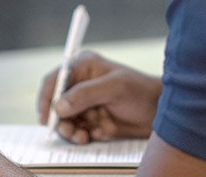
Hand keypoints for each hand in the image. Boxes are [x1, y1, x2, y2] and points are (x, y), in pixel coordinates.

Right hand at [36, 51, 161, 144]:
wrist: (159, 112)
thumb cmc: (141, 91)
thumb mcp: (114, 88)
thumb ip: (85, 94)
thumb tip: (59, 106)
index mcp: (84, 67)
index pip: (55, 80)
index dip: (46, 97)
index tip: (46, 115)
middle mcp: (81, 85)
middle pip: (56, 103)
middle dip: (58, 119)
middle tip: (67, 130)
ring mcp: (85, 104)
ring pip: (64, 119)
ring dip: (68, 130)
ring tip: (81, 136)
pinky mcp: (90, 120)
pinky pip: (75, 130)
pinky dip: (78, 136)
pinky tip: (89, 136)